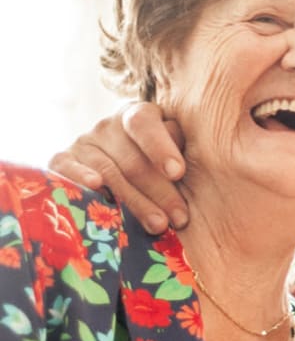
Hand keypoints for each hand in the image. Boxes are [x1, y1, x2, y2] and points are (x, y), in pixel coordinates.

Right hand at [49, 103, 188, 232]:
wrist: (109, 164)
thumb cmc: (154, 165)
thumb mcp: (170, 153)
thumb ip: (180, 153)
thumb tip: (187, 171)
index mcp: (137, 116)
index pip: (144, 122)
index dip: (161, 147)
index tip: (178, 173)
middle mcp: (108, 126)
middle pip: (132, 159)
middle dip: (160, 191)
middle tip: (180, 218)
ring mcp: (83, 143)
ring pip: (109, 172)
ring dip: (136, 202)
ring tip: (158, 225)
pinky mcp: (62, 160)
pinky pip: (68, 169)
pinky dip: (81, 178)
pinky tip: (97, 188)